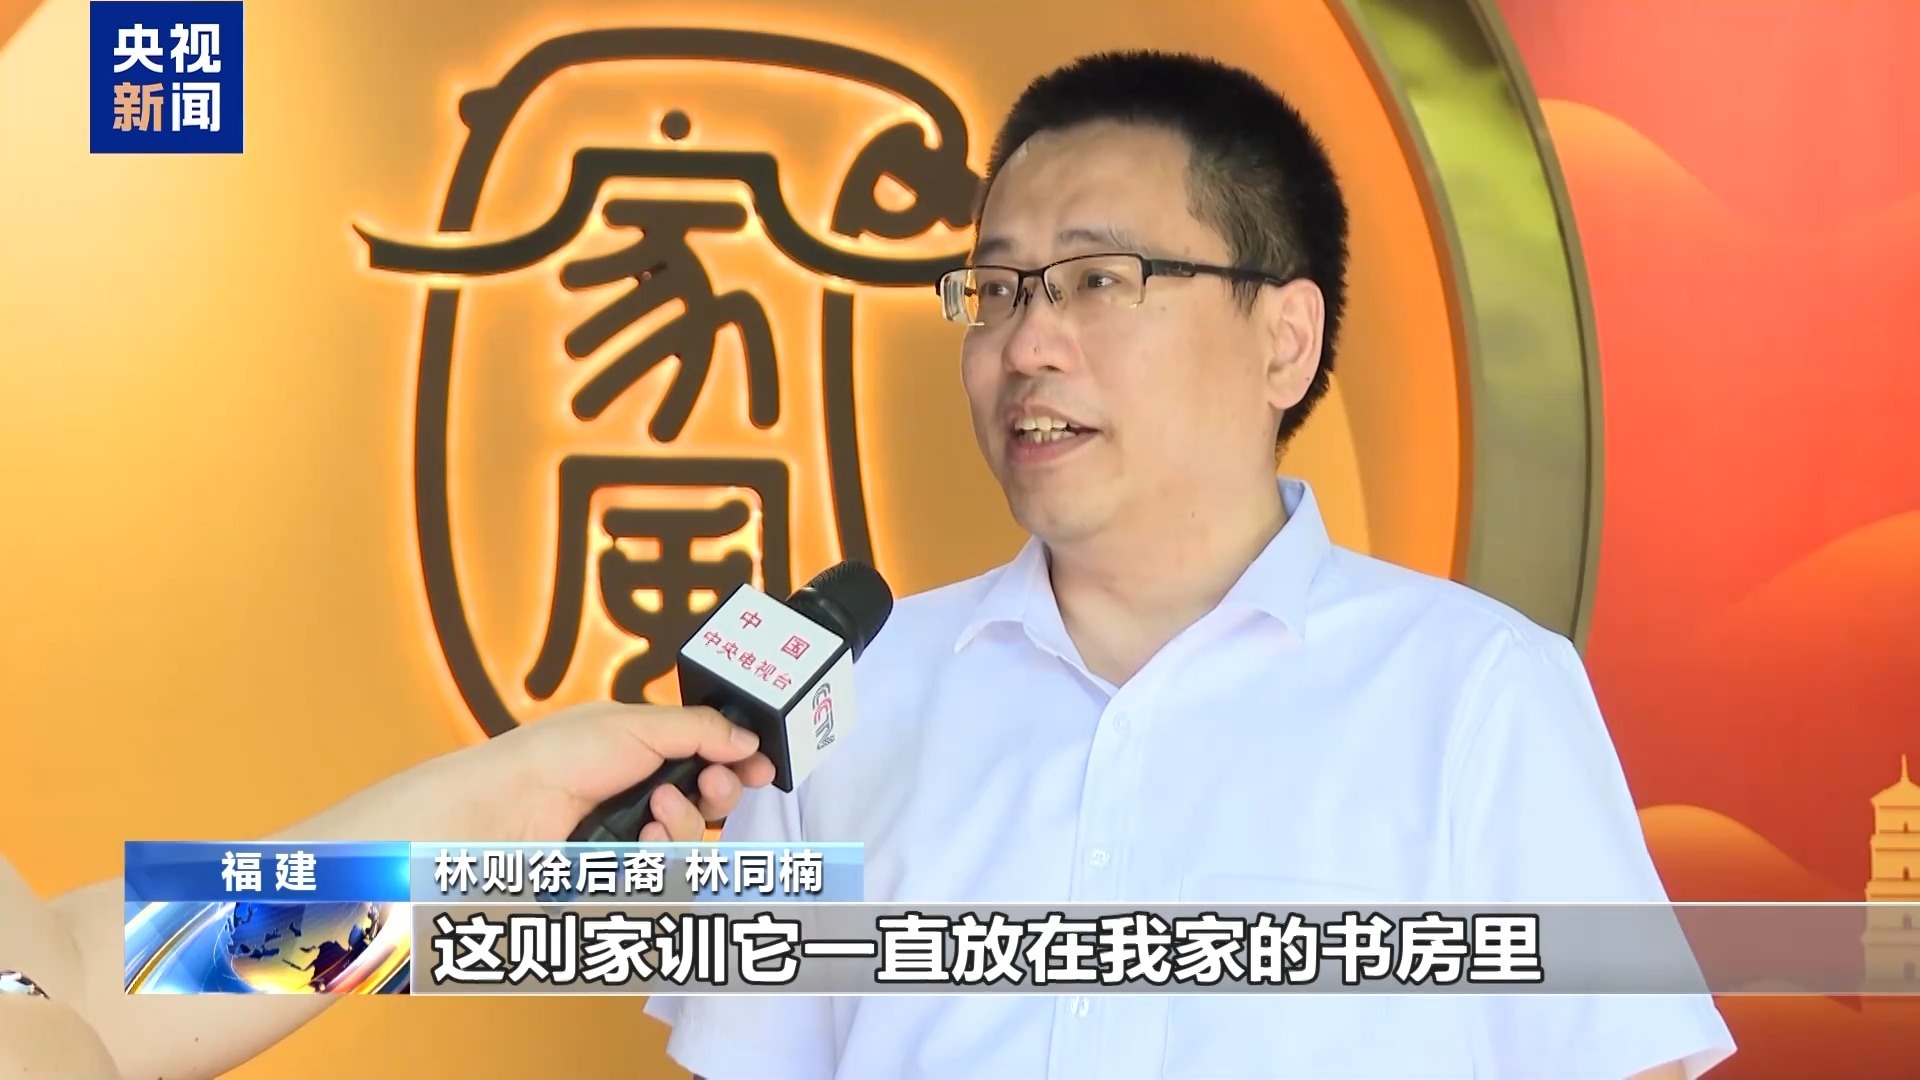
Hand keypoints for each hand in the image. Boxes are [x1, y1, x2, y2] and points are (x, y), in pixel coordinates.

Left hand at [294, 703, 775, 844]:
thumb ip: (699, 729)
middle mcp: (641, 796)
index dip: (740, 763)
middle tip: (714, 784)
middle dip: (720, 793)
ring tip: (656, 810)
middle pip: (711, 806)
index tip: (763, 766)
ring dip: (685, 825)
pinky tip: (641, 842)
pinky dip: (661, 859)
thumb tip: (745, 738)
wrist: (504, 812)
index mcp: (644, 750)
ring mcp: (630, 840)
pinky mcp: (619, 879)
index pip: (710, 759)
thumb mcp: (635, 725)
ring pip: (692, 845)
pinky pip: (665, 879)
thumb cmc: (552, 758)